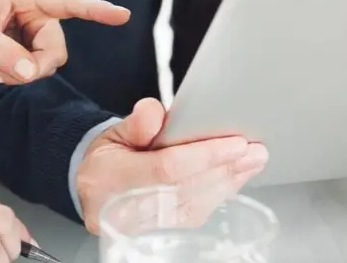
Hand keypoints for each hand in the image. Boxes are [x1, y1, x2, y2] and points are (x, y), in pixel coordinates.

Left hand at [0, 0, 130, 83]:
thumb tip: (30, 73)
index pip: (68, 2)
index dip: (96, 9)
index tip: (123, 15)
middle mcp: (40, 11)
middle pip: (54, 50)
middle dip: (28, 69)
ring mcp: (38, 30)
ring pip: (46, 64)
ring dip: (17, 74)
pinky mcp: (33, 46)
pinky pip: (35, 69)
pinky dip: (13, 75)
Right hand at [75, 98, 268, 233]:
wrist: (93, 194)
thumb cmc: (106, 162)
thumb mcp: (112, 134)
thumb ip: (136, 123)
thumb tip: (153, 112)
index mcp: (111, 179)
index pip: (166, 169)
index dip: (204, 156)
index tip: (234, 143)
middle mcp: (128, 209)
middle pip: (187, 190)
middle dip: (225, 168)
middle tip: (254, 151)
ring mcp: (145, 228)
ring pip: (196, 205)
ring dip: (229, 181)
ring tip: (252, 160)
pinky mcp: (162, 235)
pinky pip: (197, 215)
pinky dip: (220, 194)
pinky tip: (236, 177)